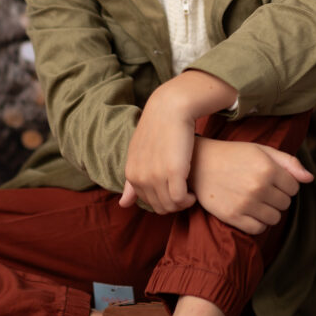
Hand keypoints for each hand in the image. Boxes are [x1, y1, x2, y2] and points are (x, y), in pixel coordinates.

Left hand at [119, 83, 196, 213]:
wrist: (169, 108)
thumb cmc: (157, 130)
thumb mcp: (138, 155)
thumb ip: (131, 182)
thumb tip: (123, 205)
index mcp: (131, 173)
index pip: (147, 202)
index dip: (162, 200)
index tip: (172, 190)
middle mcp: (141, 177)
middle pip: (159, 207)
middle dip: (172, 204)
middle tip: (183, 192)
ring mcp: (156, 175)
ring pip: (171, 205)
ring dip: (182, 203)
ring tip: (189, 192)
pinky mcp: (174, 172)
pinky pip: (181, 199)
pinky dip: (188, 200)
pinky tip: (193, 191)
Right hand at [189, 137, 313, 233]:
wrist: (199, 163)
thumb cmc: (233, 155)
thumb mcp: (261, 150)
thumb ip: (288, 162)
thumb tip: (309, 179)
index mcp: (268, 168)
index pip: (294, 188)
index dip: (285, 184)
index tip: (272, 179)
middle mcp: (258, 187)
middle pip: (285, 204)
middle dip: (277, 197)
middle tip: (260, 188)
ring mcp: (245, 203)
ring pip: (274, 219)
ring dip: (268, 211)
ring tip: (255, 199)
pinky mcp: (233, 216)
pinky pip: (258, 229)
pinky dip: (257, 223)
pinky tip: (249, 211)